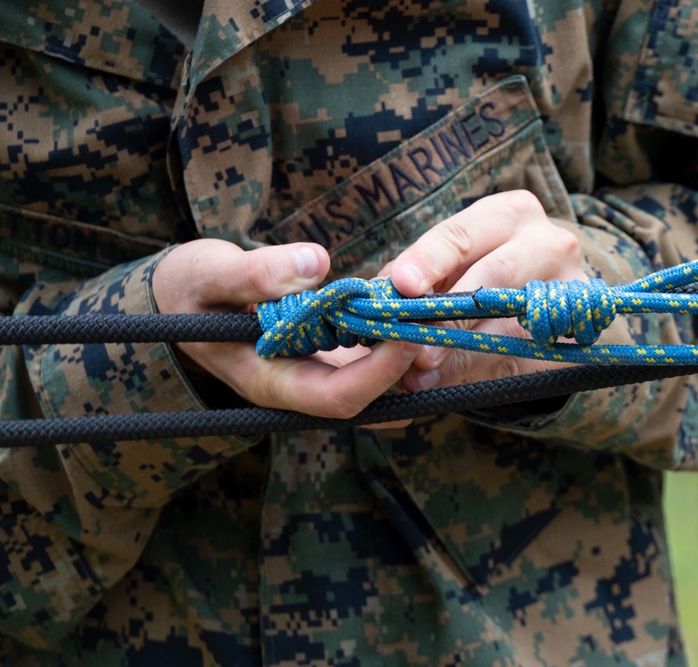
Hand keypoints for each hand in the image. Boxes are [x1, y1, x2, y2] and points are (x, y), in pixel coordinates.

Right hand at [153, 239, 418, 420]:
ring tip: (439, 322)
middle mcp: (297, 388)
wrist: (182, 296)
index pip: (335, 397)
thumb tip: (314, 265)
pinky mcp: (326, 356)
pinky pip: (369, 362)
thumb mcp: (210, 272)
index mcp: (268, 381)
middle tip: (438, 327)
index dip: (378, 374)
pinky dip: (395, 346)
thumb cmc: (190, 287)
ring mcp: (313, 374)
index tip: (407, 334)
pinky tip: (417, 318)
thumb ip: (256, 273)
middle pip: (366, 399)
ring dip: (408, 361)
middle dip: (406, 370)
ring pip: (374, 386)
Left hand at [386, 190, 586, 390]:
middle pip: (496, 276)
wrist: (546, 289)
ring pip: (513, 324)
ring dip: (462, 354)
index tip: (401, 285)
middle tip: (412, 348)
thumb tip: (381, 298)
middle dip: (450, 316)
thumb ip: (421, 275)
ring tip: (421, 375)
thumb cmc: (486, 266)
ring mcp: (570, 289)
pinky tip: (449, 383)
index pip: (463, 234)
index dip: (429, 260)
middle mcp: (549, 243)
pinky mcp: (575, 333)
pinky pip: (524, 358)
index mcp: (511, 213)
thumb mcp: (457, 258)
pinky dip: (481, 374)